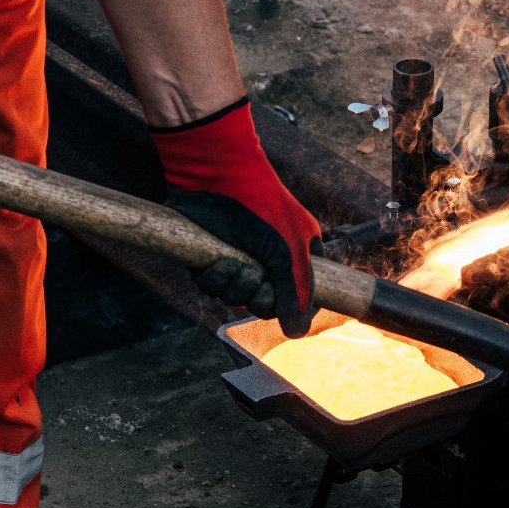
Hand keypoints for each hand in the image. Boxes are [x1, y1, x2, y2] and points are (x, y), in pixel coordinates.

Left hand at [151, 99, 322, 336]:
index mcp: (296, 254)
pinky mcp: (209, 257)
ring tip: (234, 264)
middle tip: (256, 277)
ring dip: (233, 287)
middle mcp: (267, 259)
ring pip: (234, 297)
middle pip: (263, 303)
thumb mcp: (287, 251)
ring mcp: (238, 258)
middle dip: (258, 297)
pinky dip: (213, 278)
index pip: (299, 296)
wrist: (216, 174)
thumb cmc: (260, 206)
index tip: (288, 310)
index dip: (292, 307)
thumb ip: (294, 293)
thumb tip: (297, 333)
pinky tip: (217, 260)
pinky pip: (211, 287)